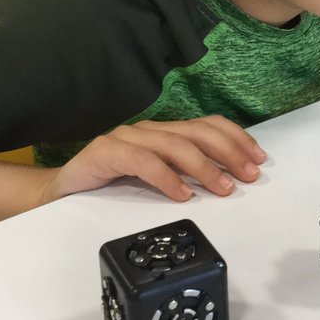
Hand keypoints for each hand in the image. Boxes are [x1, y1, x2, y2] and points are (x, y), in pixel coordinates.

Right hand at [42, 116, 265, 203]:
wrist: (61, 190)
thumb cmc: (112, 184)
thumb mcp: (157, 177)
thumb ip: (185, 173)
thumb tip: (228, 181)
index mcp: (165, 132)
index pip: (208, 125)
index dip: (236, 138)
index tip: (258, 159)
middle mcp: (150, 129)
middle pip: (197, 132)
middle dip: (228, 152)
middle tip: (248, 175)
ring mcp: (127, 137)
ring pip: (174, 145)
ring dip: (203, 167)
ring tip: (222, 188)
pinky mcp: (106, 151)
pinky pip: (142, 160)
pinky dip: (166, 177)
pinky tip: (182, 194)